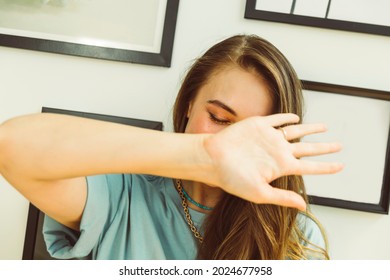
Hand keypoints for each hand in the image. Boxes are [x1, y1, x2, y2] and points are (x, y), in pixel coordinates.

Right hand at [202, 113, 342, 209]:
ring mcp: (269, 138)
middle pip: (307, 148)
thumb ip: (282, 197)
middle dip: (324, 147)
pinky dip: (287, 117)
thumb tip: (303, 206)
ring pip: (296, 131)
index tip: (340, 166)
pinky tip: (295, 117)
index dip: (326, 167)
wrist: (212, 158)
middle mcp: (277, 151)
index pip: (309, 167)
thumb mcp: (259, 192)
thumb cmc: (232, 178)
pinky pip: (277, 119)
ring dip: (310, 129)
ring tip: (324, 127)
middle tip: (339, 145)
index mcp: (280, 167)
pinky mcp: (259, 125)